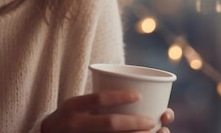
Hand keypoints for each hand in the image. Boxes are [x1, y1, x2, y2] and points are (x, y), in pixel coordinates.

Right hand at [41, 90, 171, 132]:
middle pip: (109, 124)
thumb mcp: (76, 106)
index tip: (138, 96)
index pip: (98, 99)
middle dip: (134, 123)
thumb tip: (135, 96)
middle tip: (152, 121)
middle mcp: (75, 124)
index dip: (120, 96)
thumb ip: (96, 102)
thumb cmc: (68, 118)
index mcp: (72, 107)